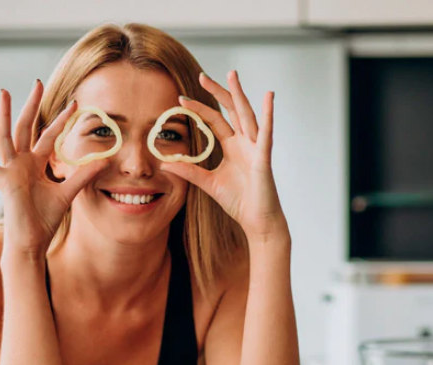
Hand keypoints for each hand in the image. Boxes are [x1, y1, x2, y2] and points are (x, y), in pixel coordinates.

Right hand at [0, 81, 108, 257]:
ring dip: (5, 114)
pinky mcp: (3, 182)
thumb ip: (83, 176)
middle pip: (26, 127)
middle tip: (37, 83)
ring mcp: (10, 170)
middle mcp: (21, 163)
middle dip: (32, 106)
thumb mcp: (68, 193)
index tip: (74, 103)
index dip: (60, 120)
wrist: (32, 240)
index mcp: (36, 163)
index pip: (48, 135)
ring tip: (4, 92)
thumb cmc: (45, 218)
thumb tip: (105, 161)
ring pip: (7, 136)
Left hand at [160, 71, 286, 242]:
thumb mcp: (208, 183)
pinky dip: (268, 114)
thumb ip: (189, 171)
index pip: (215, 121)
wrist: (256, 221)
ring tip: (232, 75)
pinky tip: (268, 97)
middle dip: (218, 92)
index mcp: (233, 147)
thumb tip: (164, 162)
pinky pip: (266, 133)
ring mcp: (256, 148)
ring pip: (246, 115)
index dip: (199, 109)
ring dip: (239, 94)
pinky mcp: (263, 157)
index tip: (181, 100)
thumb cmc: (239, 202)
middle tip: (202, 76)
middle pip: (231, 110)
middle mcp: (245, 143)